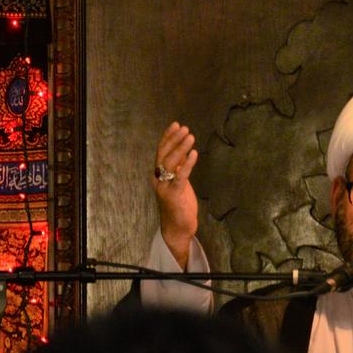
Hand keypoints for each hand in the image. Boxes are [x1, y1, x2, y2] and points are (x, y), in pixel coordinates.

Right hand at [151, 122, 199, 269]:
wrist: (178, 228)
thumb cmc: (179, 205)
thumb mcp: (180, 182)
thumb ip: (179, 168)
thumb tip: (184, 151)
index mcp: (158, 175)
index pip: (161, 152)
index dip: (167, 137)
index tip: (176, 124)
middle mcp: (158, 180)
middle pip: (163, 155)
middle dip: (174, 140)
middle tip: (184, 128)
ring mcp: (164, 188)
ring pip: (170, 163)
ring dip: (180, 148)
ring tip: (190, 137)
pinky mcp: (173, 196)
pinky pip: (180, 177)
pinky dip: (187, 164)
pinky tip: (194, 154)